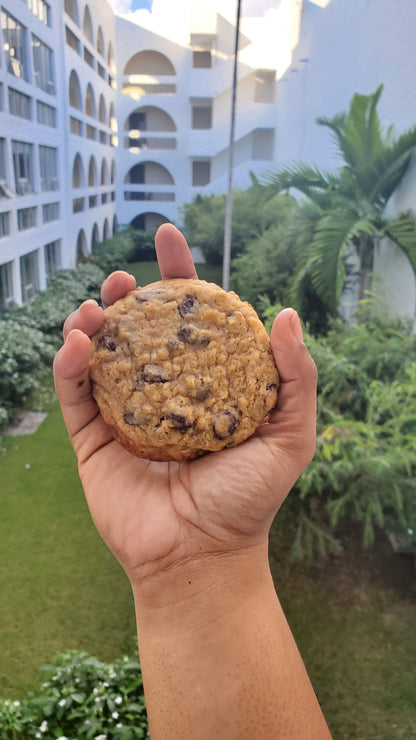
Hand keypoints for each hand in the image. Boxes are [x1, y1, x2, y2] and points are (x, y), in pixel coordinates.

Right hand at [53, 224, 316, 586]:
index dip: (180, 276)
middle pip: (138, 329)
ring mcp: (125, 414)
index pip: (190, 320)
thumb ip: (296, 376)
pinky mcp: (93, 439)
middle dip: (128, 294)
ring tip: (95, 306)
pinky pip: (74, 395)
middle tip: (123, 277)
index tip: (169, 236)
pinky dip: (69, 364)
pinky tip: (78, 342)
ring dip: (91, 321)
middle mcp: (163, 392)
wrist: (203, 556)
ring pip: (100, 354)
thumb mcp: (290, 434)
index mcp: (205, 383)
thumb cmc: (250, 498)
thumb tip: (285, 315)